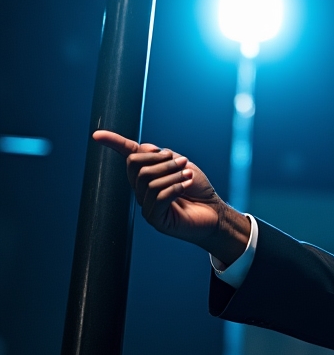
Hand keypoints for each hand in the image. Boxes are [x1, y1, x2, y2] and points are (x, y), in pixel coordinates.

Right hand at [92, 130, 249, 265]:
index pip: (128, 156)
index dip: (114, 144)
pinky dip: (175, 187)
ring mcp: (147, 205)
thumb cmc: (199, 190)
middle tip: (183, 163)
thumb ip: (163, 157)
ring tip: (189, 176)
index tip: (97, 135)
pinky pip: (158, 197)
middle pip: (137, 166)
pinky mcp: (156, 219)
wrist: (214, 213)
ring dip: (173, 175)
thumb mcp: (183, 166)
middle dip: (162, 160)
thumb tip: (142, 147)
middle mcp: (142, 190)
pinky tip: (186, 186)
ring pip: (149, 181)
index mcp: (147, 175)